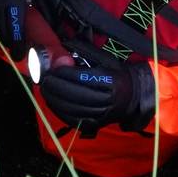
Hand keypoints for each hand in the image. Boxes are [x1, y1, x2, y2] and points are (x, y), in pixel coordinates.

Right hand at [0, 0, 40, 53]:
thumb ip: (43, 11)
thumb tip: (52, 27)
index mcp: (14, 3)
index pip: (15, 31)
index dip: (18, 46)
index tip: (22, 54)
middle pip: (3, 33)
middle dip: (10, 45)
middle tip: (18, 53)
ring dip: (2, 38)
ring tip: (10, 45)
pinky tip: (1, 32)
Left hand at [39, 61, 155, 133]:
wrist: (133, 96)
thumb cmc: (117, 74)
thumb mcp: (106, 60)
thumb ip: (85, 55)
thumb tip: (63, 52)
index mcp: (113, 82)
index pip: (84, 79)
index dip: (66, 74)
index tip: (54, 69)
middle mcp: (109, 100)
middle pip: (77, 95)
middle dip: (57, 87)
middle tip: (45, 80)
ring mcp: (103, 115)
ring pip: (74, 109)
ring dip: (55, 100)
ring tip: (45, 90)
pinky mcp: (96, 124)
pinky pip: (74, 120)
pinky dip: (60, 111)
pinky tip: (52, 102)